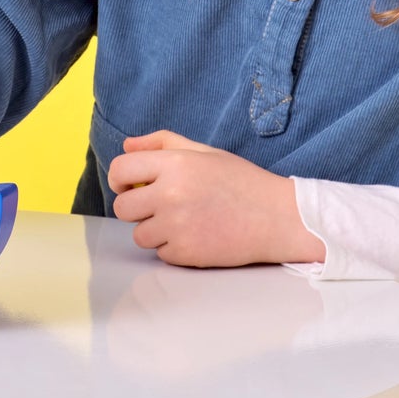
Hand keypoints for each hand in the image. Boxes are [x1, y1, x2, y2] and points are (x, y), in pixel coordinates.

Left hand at [107, 130, 324, 267]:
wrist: (279, 218)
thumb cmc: (241, 182)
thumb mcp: (204, 152)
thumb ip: (162, 143)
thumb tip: (126, 145)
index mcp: (174, 164)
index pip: (120, 169)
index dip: (119, 179)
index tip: (127, 185)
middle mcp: (170, 194)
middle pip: (122, 207)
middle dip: (136, 207)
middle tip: (158, 206)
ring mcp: (177, 226)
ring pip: (139, 234)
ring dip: (155, 230)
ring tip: (183, 222)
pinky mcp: (186, 253)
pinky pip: (160, 253)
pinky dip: (173, 249)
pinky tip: (197, 236)